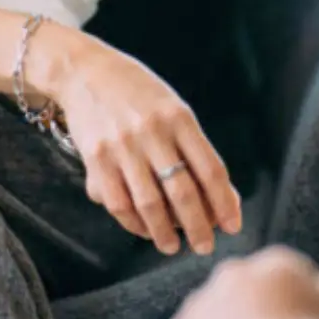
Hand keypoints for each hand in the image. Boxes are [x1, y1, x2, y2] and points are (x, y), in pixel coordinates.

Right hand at [31, 25, 241, 255]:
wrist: (85, 71)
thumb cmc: (141, 94)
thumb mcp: (175, 110)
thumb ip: (196, 150)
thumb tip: (222, 197)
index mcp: (180, 118)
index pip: (210, 169)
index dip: (224, 202)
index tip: (233, 226)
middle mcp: (153, 133)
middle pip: (182, 192)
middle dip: (198, 226)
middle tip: (206, 246)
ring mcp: (122, 147)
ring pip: (149, 203)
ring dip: (164, 232)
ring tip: (173, 246)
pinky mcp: (96, 158)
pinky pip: (118, 202)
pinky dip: (134, 223)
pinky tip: (145, 230)